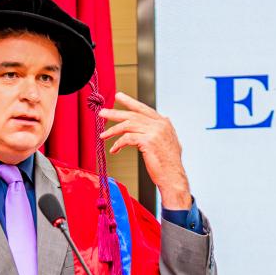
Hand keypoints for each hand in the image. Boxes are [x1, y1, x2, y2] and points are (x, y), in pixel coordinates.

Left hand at [99, 92, 192, 208]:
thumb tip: (165, 118)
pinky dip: (118, 144)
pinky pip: (127, 138)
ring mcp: (154, 132)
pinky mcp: (148, 141)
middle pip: (133, 115)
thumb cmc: (168, 164)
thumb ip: (164, 130)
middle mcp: (160, 124)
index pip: (143, 108)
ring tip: (102, 135)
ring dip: (112, 130)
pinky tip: (113, 150)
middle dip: (115, 113)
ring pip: (127, 125)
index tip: (119, 96)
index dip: (130, 102)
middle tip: (102, 112)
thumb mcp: (169, 142)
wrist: (173, 177)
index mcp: (164, 123)